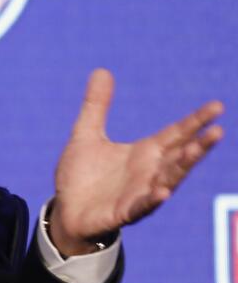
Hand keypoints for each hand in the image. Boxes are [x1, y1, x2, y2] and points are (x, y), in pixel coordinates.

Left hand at [50, 68, 223, 255]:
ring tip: (193, 152)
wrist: (66, 211)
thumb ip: (97, 105)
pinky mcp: (123, 212)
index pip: (176, 133)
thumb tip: (101, 70)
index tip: (217, 106)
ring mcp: (139, 193)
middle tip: (218, 130)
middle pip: (179, 156)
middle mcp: (148, 172)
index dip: (195, 121)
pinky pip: (140, 206)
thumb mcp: (86, 135)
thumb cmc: (81, 176)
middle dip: (198, 145)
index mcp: (144, 152)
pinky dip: (151, 200)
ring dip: (180, 168)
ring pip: (167, 180)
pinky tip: (162, 192)